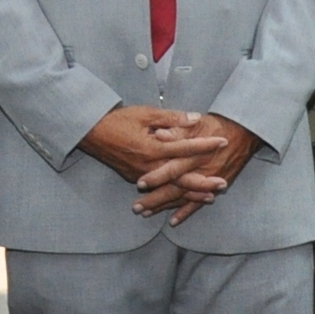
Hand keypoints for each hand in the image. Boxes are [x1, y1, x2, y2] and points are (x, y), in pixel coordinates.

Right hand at [78, 105, 221, 187]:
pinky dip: (173, 197)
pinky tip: (185, 199)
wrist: (91, 133)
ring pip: (170, 188)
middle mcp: (148, 166)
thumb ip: (172, 118)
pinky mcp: (135, 179)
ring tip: (210, 197)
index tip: (223, 142)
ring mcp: (141, 175)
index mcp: (153, 147)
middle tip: (223, 183)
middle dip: (203, 181)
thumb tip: (195, 118)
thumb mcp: (146, 113)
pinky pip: (158, 191)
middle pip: (181, 177)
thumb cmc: (118, 120)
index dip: (205, 145)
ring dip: (191, 194)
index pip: (185, 147)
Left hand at [135, 115, 260, 220]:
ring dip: (164, 207)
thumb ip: (177, 129)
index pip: (172, 167)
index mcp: (193, 153)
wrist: (242, 133)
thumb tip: (159, 134)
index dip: (156, 176)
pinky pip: (198, 203)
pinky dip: (185, 212)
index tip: (139, 184)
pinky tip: (173, 221)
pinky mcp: (214, 187)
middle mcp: (199, 170)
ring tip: (146, 214)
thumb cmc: (215, 126)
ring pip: (182, 197)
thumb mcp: (196, 123)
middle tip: (137, 208)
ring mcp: (207, 181)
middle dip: (155, 199)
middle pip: (174, 188)